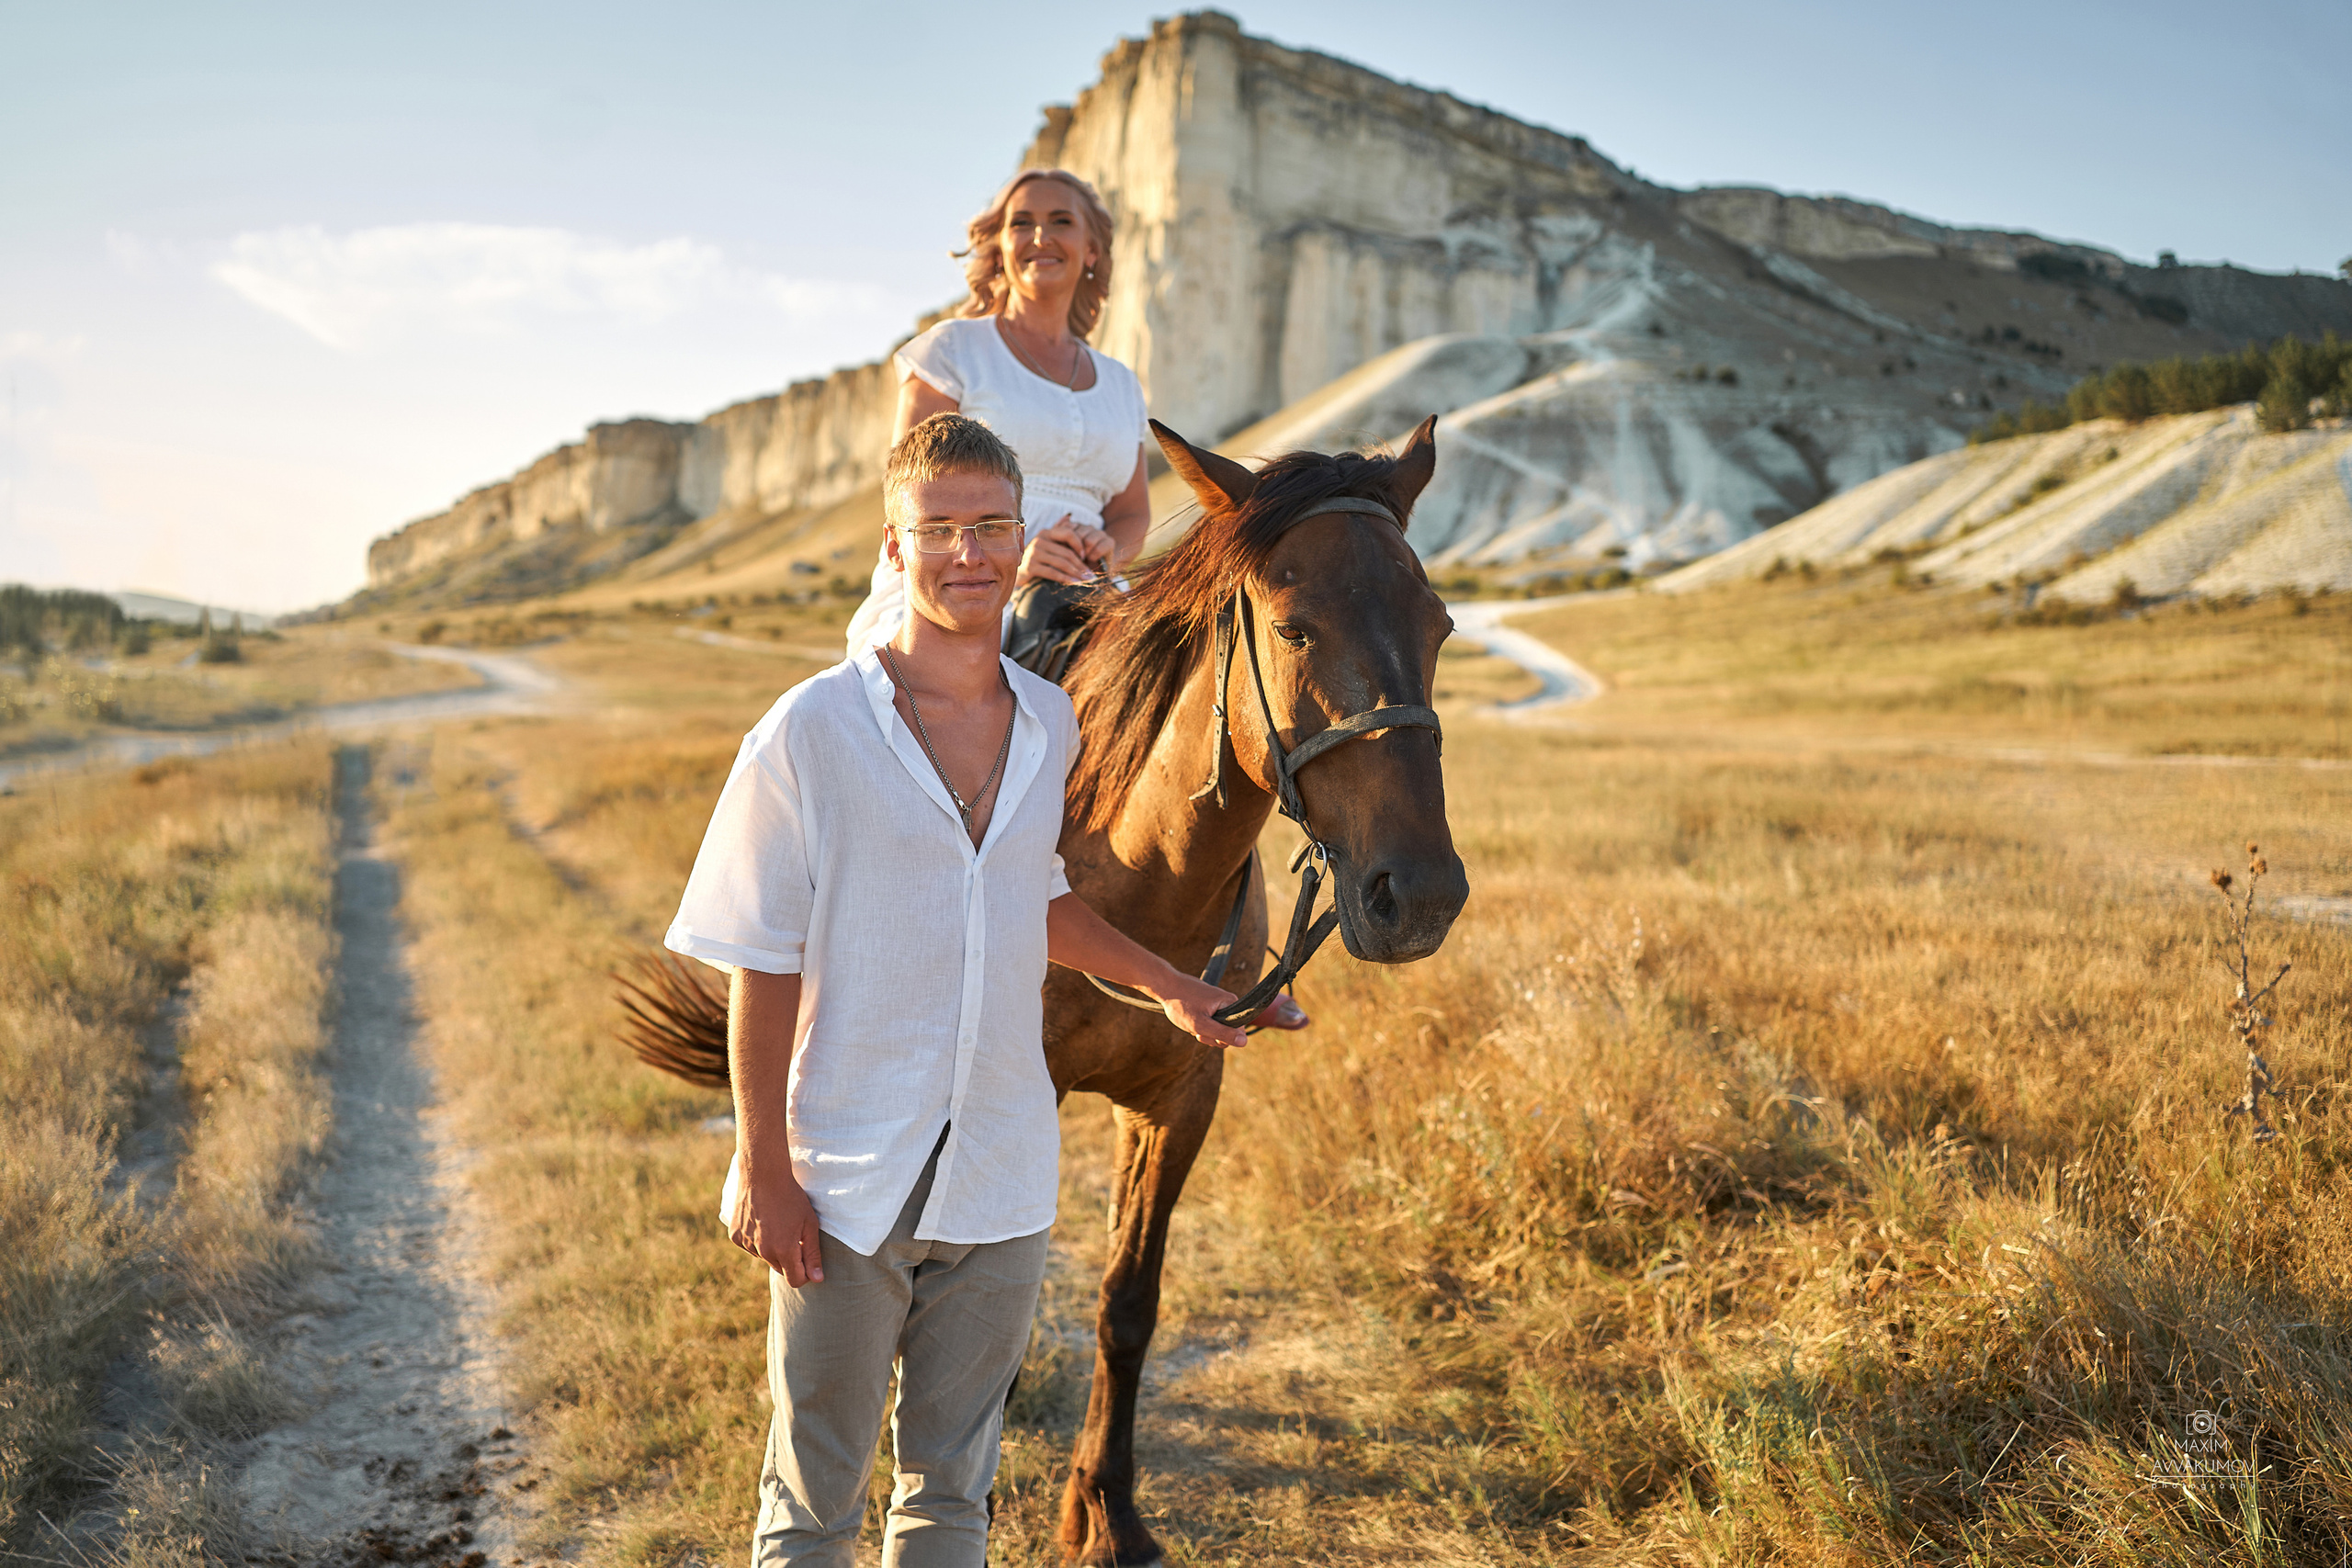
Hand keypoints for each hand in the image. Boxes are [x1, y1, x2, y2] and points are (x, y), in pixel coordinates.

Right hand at [730, 1161, 825, 1285]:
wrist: (762, 1175)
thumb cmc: (791, 1197)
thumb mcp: (809, 1224)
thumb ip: (812, 1254)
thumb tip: (817, 1279)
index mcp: (784, 1251)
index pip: (795, 1280)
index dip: (805, 1273)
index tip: (808, 1259)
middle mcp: (763, 1252)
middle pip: (780, 1269)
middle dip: (789, 1259)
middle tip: (794, 1235)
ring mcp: (746, 1244)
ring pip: (764, 1257)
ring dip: (772, 1249)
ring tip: (777, 1223)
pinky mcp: (735, 1236)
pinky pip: (750, 1247)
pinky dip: (756, 1240)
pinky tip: (761, 1221)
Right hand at [1017, 515, 1113, 585]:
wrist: (1020, 574)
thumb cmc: (1039, 560)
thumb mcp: (1050, 545)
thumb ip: (1059, 534)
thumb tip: (1069, 516)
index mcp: (1046, 533)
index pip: (1068, 533)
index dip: (1079, 544)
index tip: (1086, 557)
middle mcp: (1039, 540)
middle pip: (1066, 552)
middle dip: (1081, 565)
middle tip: (1091, 575)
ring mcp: (1033, 553)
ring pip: (1061, 563)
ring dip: (1076, 573)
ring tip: (1085, 580)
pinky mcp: (1030, 566)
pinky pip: (1052, 572)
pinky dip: (1065, 578)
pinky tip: (1074, 583)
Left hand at [1151, 972, 1247, 1049]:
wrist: (1165, 986)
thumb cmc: (1181, 1004)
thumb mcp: (1201, 1024)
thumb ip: (1223, 1034)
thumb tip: (1244, 1042)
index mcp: (1230, 1003)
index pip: (1238, 1031)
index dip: (1222, 1038)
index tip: (1205, 1033)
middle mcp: (1228, 1001)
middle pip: (1228, 1031)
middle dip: (1211, 1035)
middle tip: (1196, 1030)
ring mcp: (1219, 1003)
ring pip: (1218, 1027)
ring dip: (1204, 1031)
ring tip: (1191, 1023)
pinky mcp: (1211, 1004)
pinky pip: (1211, 1021)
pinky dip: (1200, 1024)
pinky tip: (1191, 1019)